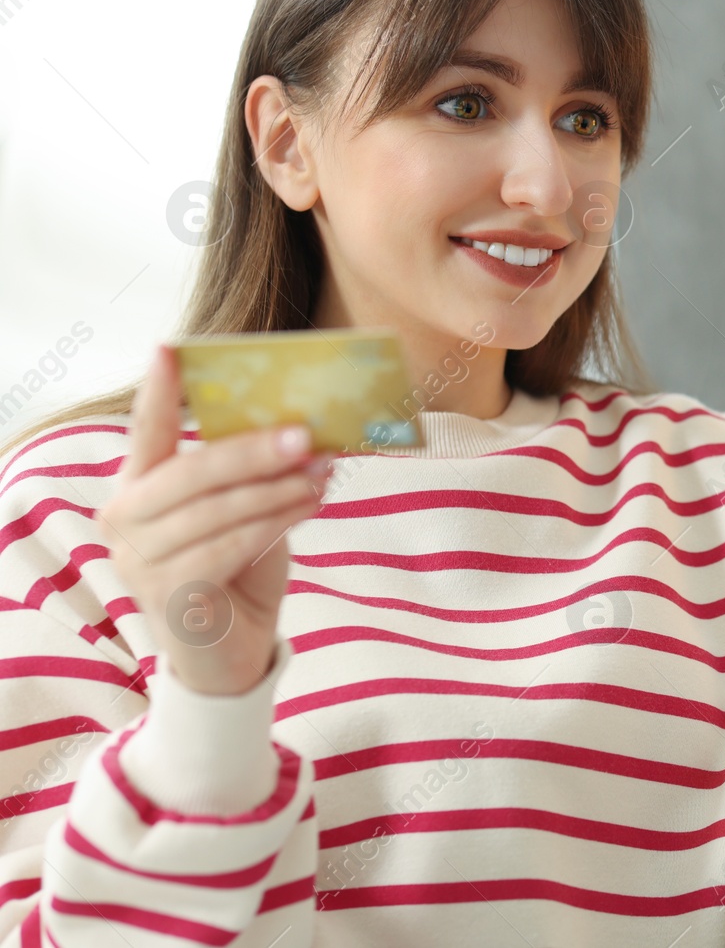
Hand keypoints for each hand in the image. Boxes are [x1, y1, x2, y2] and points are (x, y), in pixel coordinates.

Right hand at [98, 344, 336, 694]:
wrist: (230, 652)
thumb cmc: (237, 567)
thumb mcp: (242, 511)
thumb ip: (252, 475)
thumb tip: (307, 428)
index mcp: (137, 487)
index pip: (144, 431)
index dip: (157, 391)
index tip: (170, 348)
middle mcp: (125, 520)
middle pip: (191, 472)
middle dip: (252, 450)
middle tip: (305, 433)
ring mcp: (140, 561)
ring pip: (218, 511)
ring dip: (277, 488)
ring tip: (323, 470)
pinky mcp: (171, 596)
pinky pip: (230, 547)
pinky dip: (276, 522)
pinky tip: (310, 503)